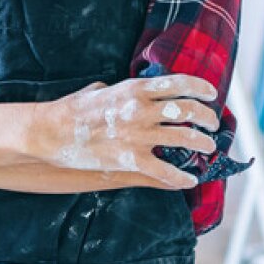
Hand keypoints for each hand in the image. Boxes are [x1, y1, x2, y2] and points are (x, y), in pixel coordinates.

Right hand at [28, 74, 221, 188]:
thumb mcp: (99, 90)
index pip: (179, 83)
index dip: (201, 88)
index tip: (212, 94)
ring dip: (201, 144)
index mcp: (135, 88)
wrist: (52, 132)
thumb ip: (119, 90)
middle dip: (207, 117)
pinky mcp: (130, 159)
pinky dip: (182, 177)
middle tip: (212, 125)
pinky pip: (166, 171)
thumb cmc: (72, 109)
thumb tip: (125, 91)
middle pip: (188, 110)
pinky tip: (189, 180)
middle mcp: (142, 109)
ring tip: (207, 148)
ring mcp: (138, 135)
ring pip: (184, 139)